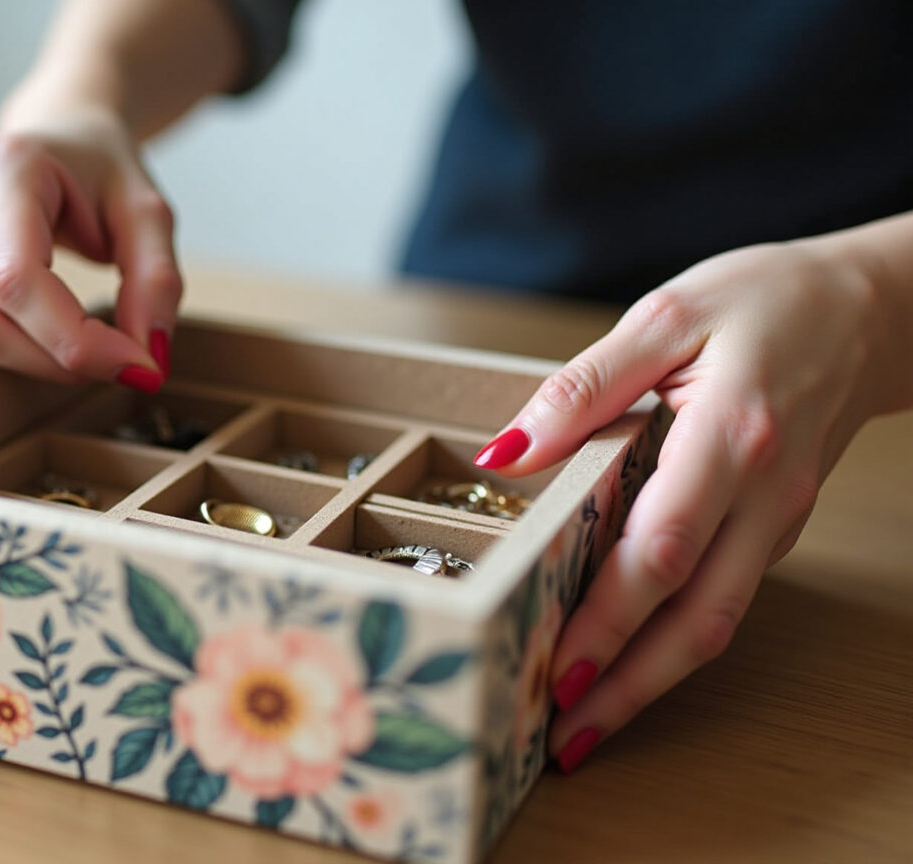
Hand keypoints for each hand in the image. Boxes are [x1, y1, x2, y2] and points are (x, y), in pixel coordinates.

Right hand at [0, 109, 179, 390]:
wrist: (61, 135)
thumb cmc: (103, 168)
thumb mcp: (148, 214)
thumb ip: (156, 283)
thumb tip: (148, 363)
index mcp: (4, 165)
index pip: (17, 280)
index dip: (75, 341)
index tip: (136, 365)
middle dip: (55, 362)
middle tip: (119, 360)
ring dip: (36, 365)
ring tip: (90, 345)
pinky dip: (15, 357)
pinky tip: (54, 338)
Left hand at [475, 239, 907, 771]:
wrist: (866, 312)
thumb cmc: (763, 302)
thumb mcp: (664, 315)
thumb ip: (581, 386)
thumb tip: (505, 451)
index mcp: (732, 436)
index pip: (662, 547)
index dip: (609, 615)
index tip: (556, 665)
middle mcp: (762, 496)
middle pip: (695, 616)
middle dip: (627, 685)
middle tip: (560, 738)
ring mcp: (774, 523)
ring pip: (714, 623)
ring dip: (650, 682)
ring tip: (583, 728)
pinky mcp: (770, 533)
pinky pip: (720, 600)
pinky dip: (670, 644)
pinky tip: (620, 664)